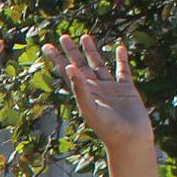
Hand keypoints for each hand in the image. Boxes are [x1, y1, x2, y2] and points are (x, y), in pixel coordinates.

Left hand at [53, 34, 153, 151]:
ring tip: (85, 37)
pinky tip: (120, 47)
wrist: (130, 140)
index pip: (67, 72)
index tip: (46, 46)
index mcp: (83, 93)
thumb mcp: (90, 108)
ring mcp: (110, 88)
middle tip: (63, 36)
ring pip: (99, 64)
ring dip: (92, 51)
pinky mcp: (126, 89)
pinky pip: (123, 70)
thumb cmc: (108, 129)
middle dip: (71, 51)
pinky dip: (121, 59)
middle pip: (80, 65)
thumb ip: (80, 89)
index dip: (57, 59)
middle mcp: (94, 89)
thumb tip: (69, 67)